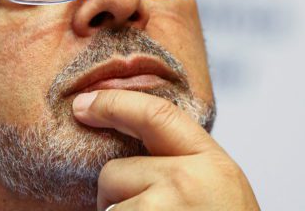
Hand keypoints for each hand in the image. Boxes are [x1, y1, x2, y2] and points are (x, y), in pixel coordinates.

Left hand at [72, 89, 259, 209]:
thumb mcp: (220, 197)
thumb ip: (186, 170)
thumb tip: (127, 151)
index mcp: (214, 166)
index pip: (157, 116)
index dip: (114, 103)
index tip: (83, 104)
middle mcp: (190, 181)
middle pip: (116, 170)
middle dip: (117, 198)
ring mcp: (165, 209)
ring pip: (108, 206)